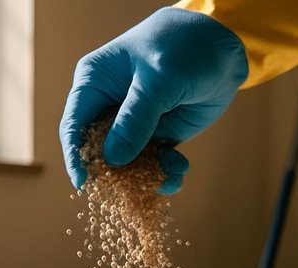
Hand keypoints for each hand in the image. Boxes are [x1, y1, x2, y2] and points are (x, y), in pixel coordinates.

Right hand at [59, 7, 247, 193]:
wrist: (223, 46)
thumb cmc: (183, 48)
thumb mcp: (159, 79)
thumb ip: (136, 118)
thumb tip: (112, 159)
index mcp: (95, 83)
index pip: (74, 125)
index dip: (76, 156)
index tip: (84, 184)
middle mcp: (109, 106)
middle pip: (100, 151)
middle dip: (117, 174)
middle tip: (135, 190)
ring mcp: (134, 123)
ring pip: (129, 162)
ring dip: (146, 177)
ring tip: (170, 178)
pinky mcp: (159, 135)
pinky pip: (154, 162)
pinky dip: (165, 172)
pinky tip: (179, 171)